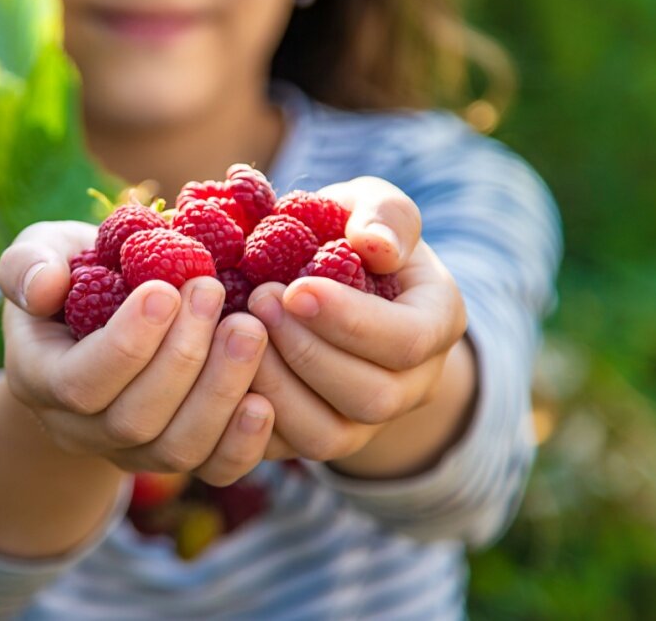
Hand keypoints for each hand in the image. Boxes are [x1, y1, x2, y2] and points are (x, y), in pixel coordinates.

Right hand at [0, 221, 272, 485]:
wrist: (102, 318)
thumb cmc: (73, 275)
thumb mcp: (40, 255)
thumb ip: (28, 265)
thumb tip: (44, 287)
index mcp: (41, 378)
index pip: (79, 383)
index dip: (126, 345)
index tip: (165, 289)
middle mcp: (82, 429)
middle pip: (134, 421)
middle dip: (182, 358)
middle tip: (213, 292)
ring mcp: (133, 451)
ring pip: (177, 450)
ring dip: (219, 391)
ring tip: (249, 330)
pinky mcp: (181, 454)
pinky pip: (213, 469)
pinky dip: (243, 442)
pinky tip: (265, 399)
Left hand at [247, 178, 471, 474]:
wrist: (321, 282)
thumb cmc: (347, 235)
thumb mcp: (372, 207)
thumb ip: (384, 216)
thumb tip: (375, 245)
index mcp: (435, 324)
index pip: (406, 341)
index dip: (350, 321)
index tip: (295, 288)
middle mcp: (408, 385)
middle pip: (371, 397)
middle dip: (307, 352)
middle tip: (258, 301)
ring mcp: (360, 422)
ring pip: (325, 436)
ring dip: (276, 386)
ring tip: (239, 331)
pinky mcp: (309, 439)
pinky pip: (282, 449)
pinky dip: (245, 415)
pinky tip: (220, 367)